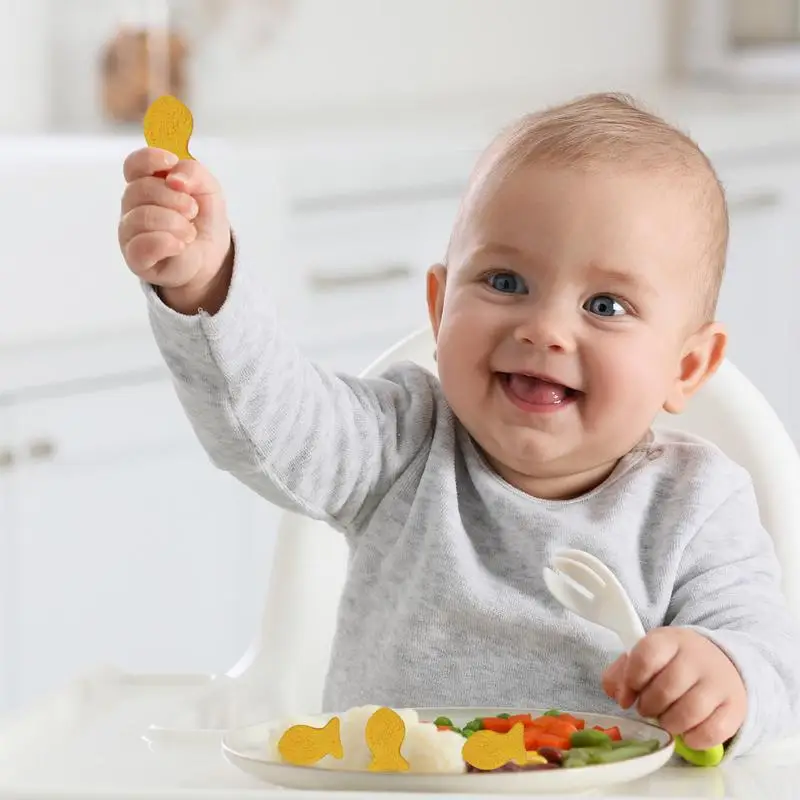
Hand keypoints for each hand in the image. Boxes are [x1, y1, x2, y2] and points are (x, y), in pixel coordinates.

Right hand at [118, 147, 232, 313]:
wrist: (211, 256)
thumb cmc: (203, 219)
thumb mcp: (208, 187)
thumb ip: (194, 172)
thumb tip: (174, 178)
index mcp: (145, 183)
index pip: (133, 165)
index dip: (149, 159)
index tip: (171, 163)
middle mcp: (132, 206)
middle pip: (140, 189)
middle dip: (174, 198)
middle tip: (193, 210)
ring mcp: (130, 232)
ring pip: (142, 217)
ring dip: (174, 223)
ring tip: (190, 232)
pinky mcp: (135, 258)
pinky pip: (141, 246)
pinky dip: (166, 243)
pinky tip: (180, 246)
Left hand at [601, 627, 746, 748]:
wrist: (721, 663)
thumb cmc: (673, 663)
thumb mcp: (646, 656)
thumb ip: (622, 672)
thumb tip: (616, 693)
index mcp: (670, 640)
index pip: (646, 656)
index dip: (631, 680)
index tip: (627, 695)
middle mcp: (697, 658)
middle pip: (666, 688)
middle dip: (649, 706)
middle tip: (646, 709)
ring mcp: (719, 682)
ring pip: (689, 712)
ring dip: (669, 724)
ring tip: (664, 721)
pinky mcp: (735, 707)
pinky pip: (713, 731)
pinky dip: (694, 739)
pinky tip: (686, 733)